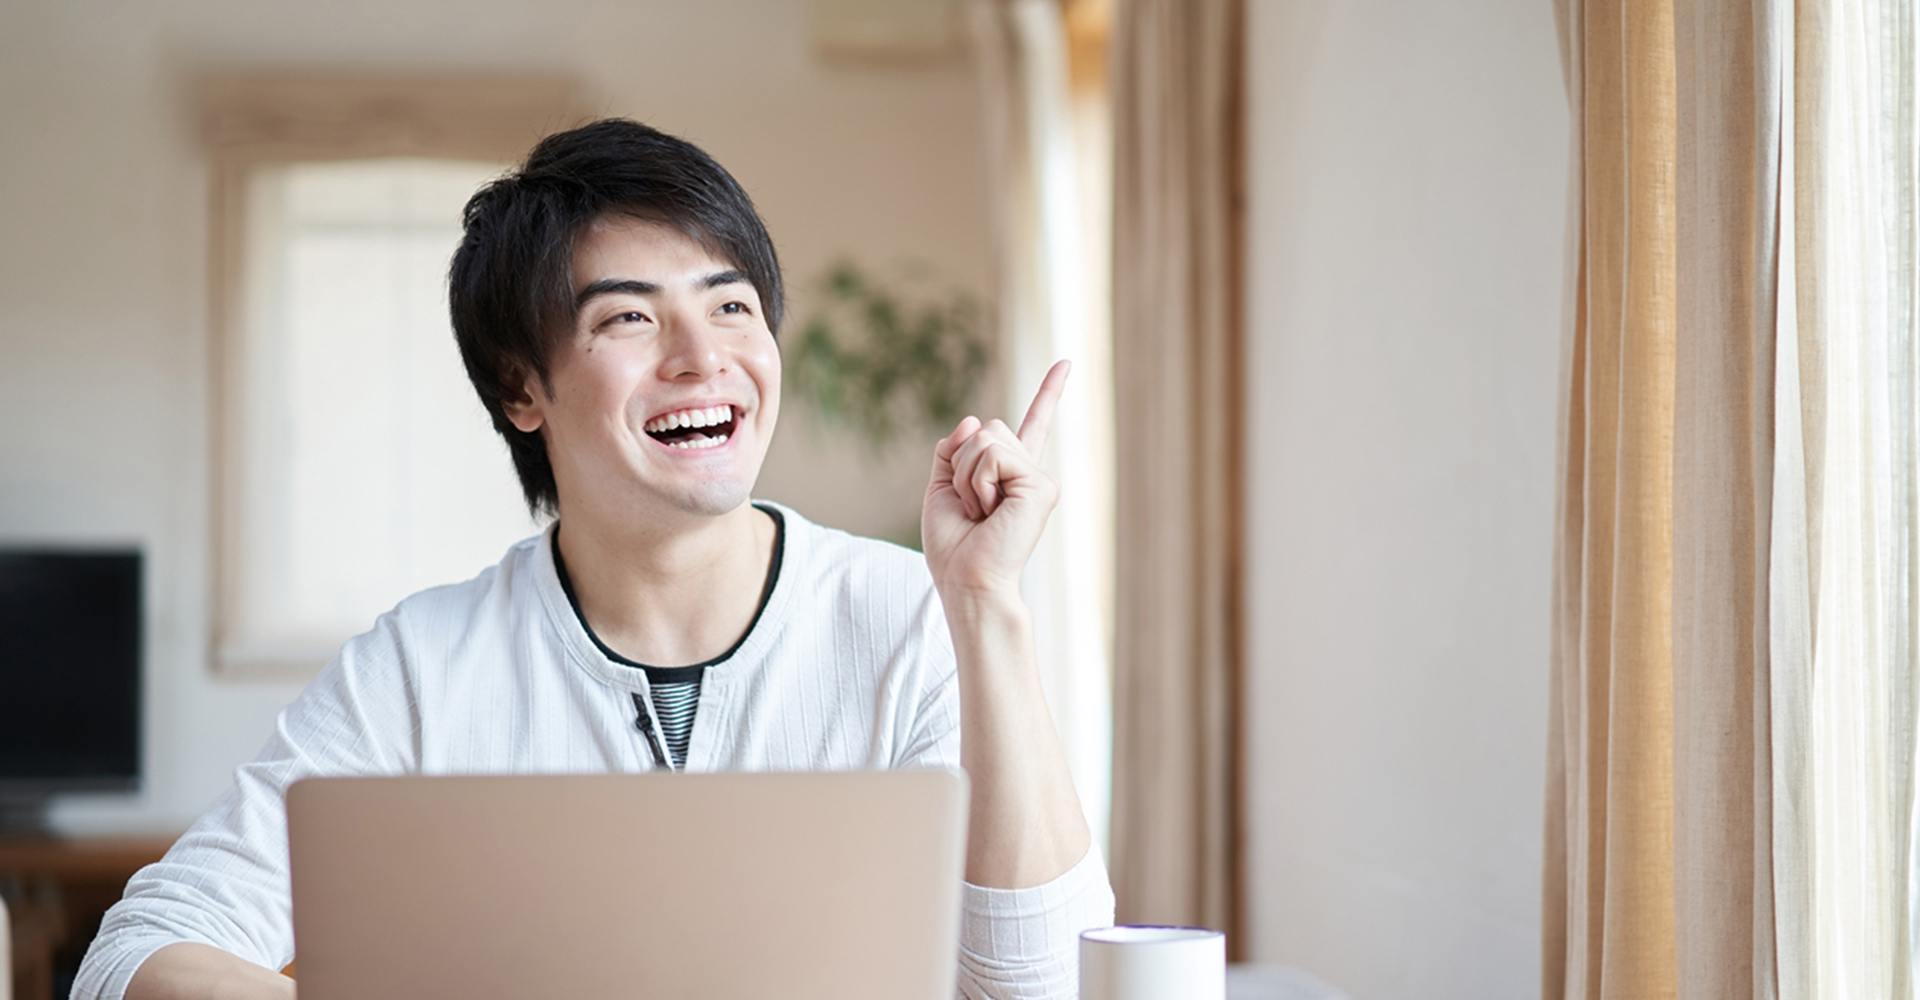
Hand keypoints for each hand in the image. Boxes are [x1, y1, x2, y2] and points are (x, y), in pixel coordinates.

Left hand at [921, 360, 1068, 599]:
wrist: (967, 579)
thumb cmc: (954, 545)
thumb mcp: (941, 488)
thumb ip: (953, 449)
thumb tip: (975, 419)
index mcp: (1010, 472)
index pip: (1031, 425)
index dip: (1049, 393)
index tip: (1066, 363)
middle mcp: (1030, 471)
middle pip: (986, 428)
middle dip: (962, 463)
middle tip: (974, 508)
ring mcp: (1039, 477)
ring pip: (987, 437)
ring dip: (968, 475)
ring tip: (981, 512)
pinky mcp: (1041, 485)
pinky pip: (993, 456)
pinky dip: (979, 482)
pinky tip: (991, 512)